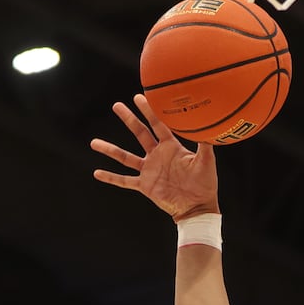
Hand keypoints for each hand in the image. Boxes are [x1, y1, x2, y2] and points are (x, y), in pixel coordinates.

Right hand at [89, 94, 220, 219]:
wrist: (197, 207)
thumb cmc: (205, 184)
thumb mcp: (206, 162)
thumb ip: (205, 144)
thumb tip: (209, 126)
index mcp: (171, 147)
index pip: (158, 125)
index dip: (148, 111)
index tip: (138, 97)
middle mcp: (157, 155)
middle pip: (139, 133)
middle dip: (128, 119)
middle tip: (117, 105)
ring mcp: (149, 170)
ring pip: (125, 157)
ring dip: (110, 150)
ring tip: (94, 142)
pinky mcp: (144, 185)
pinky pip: (124, 180)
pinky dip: (111, 177)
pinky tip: (97, 173)